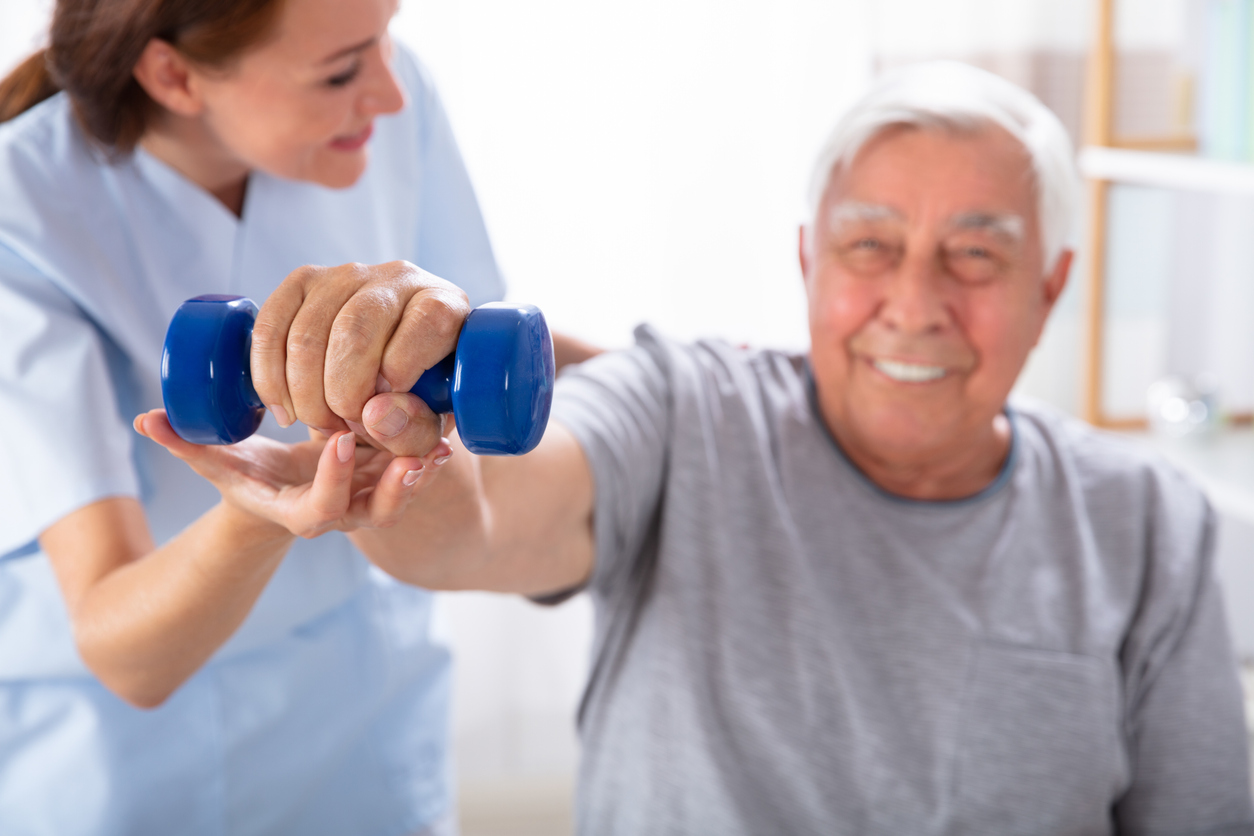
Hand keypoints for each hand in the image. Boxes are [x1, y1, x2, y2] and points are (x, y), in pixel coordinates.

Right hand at [134, 409, 451, 537]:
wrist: (282, 494)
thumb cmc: (248, 478)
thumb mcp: (217, 466)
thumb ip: (185, 444)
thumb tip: (145, 419)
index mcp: (303, 514)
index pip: (324, 507)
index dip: (336, 478)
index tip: (343, 439)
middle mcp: (343, 514)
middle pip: (378, 510)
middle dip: (398, 486)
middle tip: (414, 453)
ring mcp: (369, 499)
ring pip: (404, 492)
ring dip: (422, 470)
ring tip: (439, 442)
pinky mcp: (386, 481)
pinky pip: (413, 473)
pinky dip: (430, 455)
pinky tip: (447, 432)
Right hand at [249, 261, 469, 456]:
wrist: (392, 372)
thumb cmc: (419, 399)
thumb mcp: (430, 425)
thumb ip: (413, 429)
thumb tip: (372, 414)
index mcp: (444, 304)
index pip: (427, 322)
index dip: (402, 369)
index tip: (385, 406)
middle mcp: (398, 278)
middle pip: (356, 330)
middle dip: (343, 395)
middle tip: (347, 429)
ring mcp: (347, 276)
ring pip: (307, 334)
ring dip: (306, 395)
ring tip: (323, 425)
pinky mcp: (304, 282)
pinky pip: (271, 327)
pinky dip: (270, 378)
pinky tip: (285, 410)